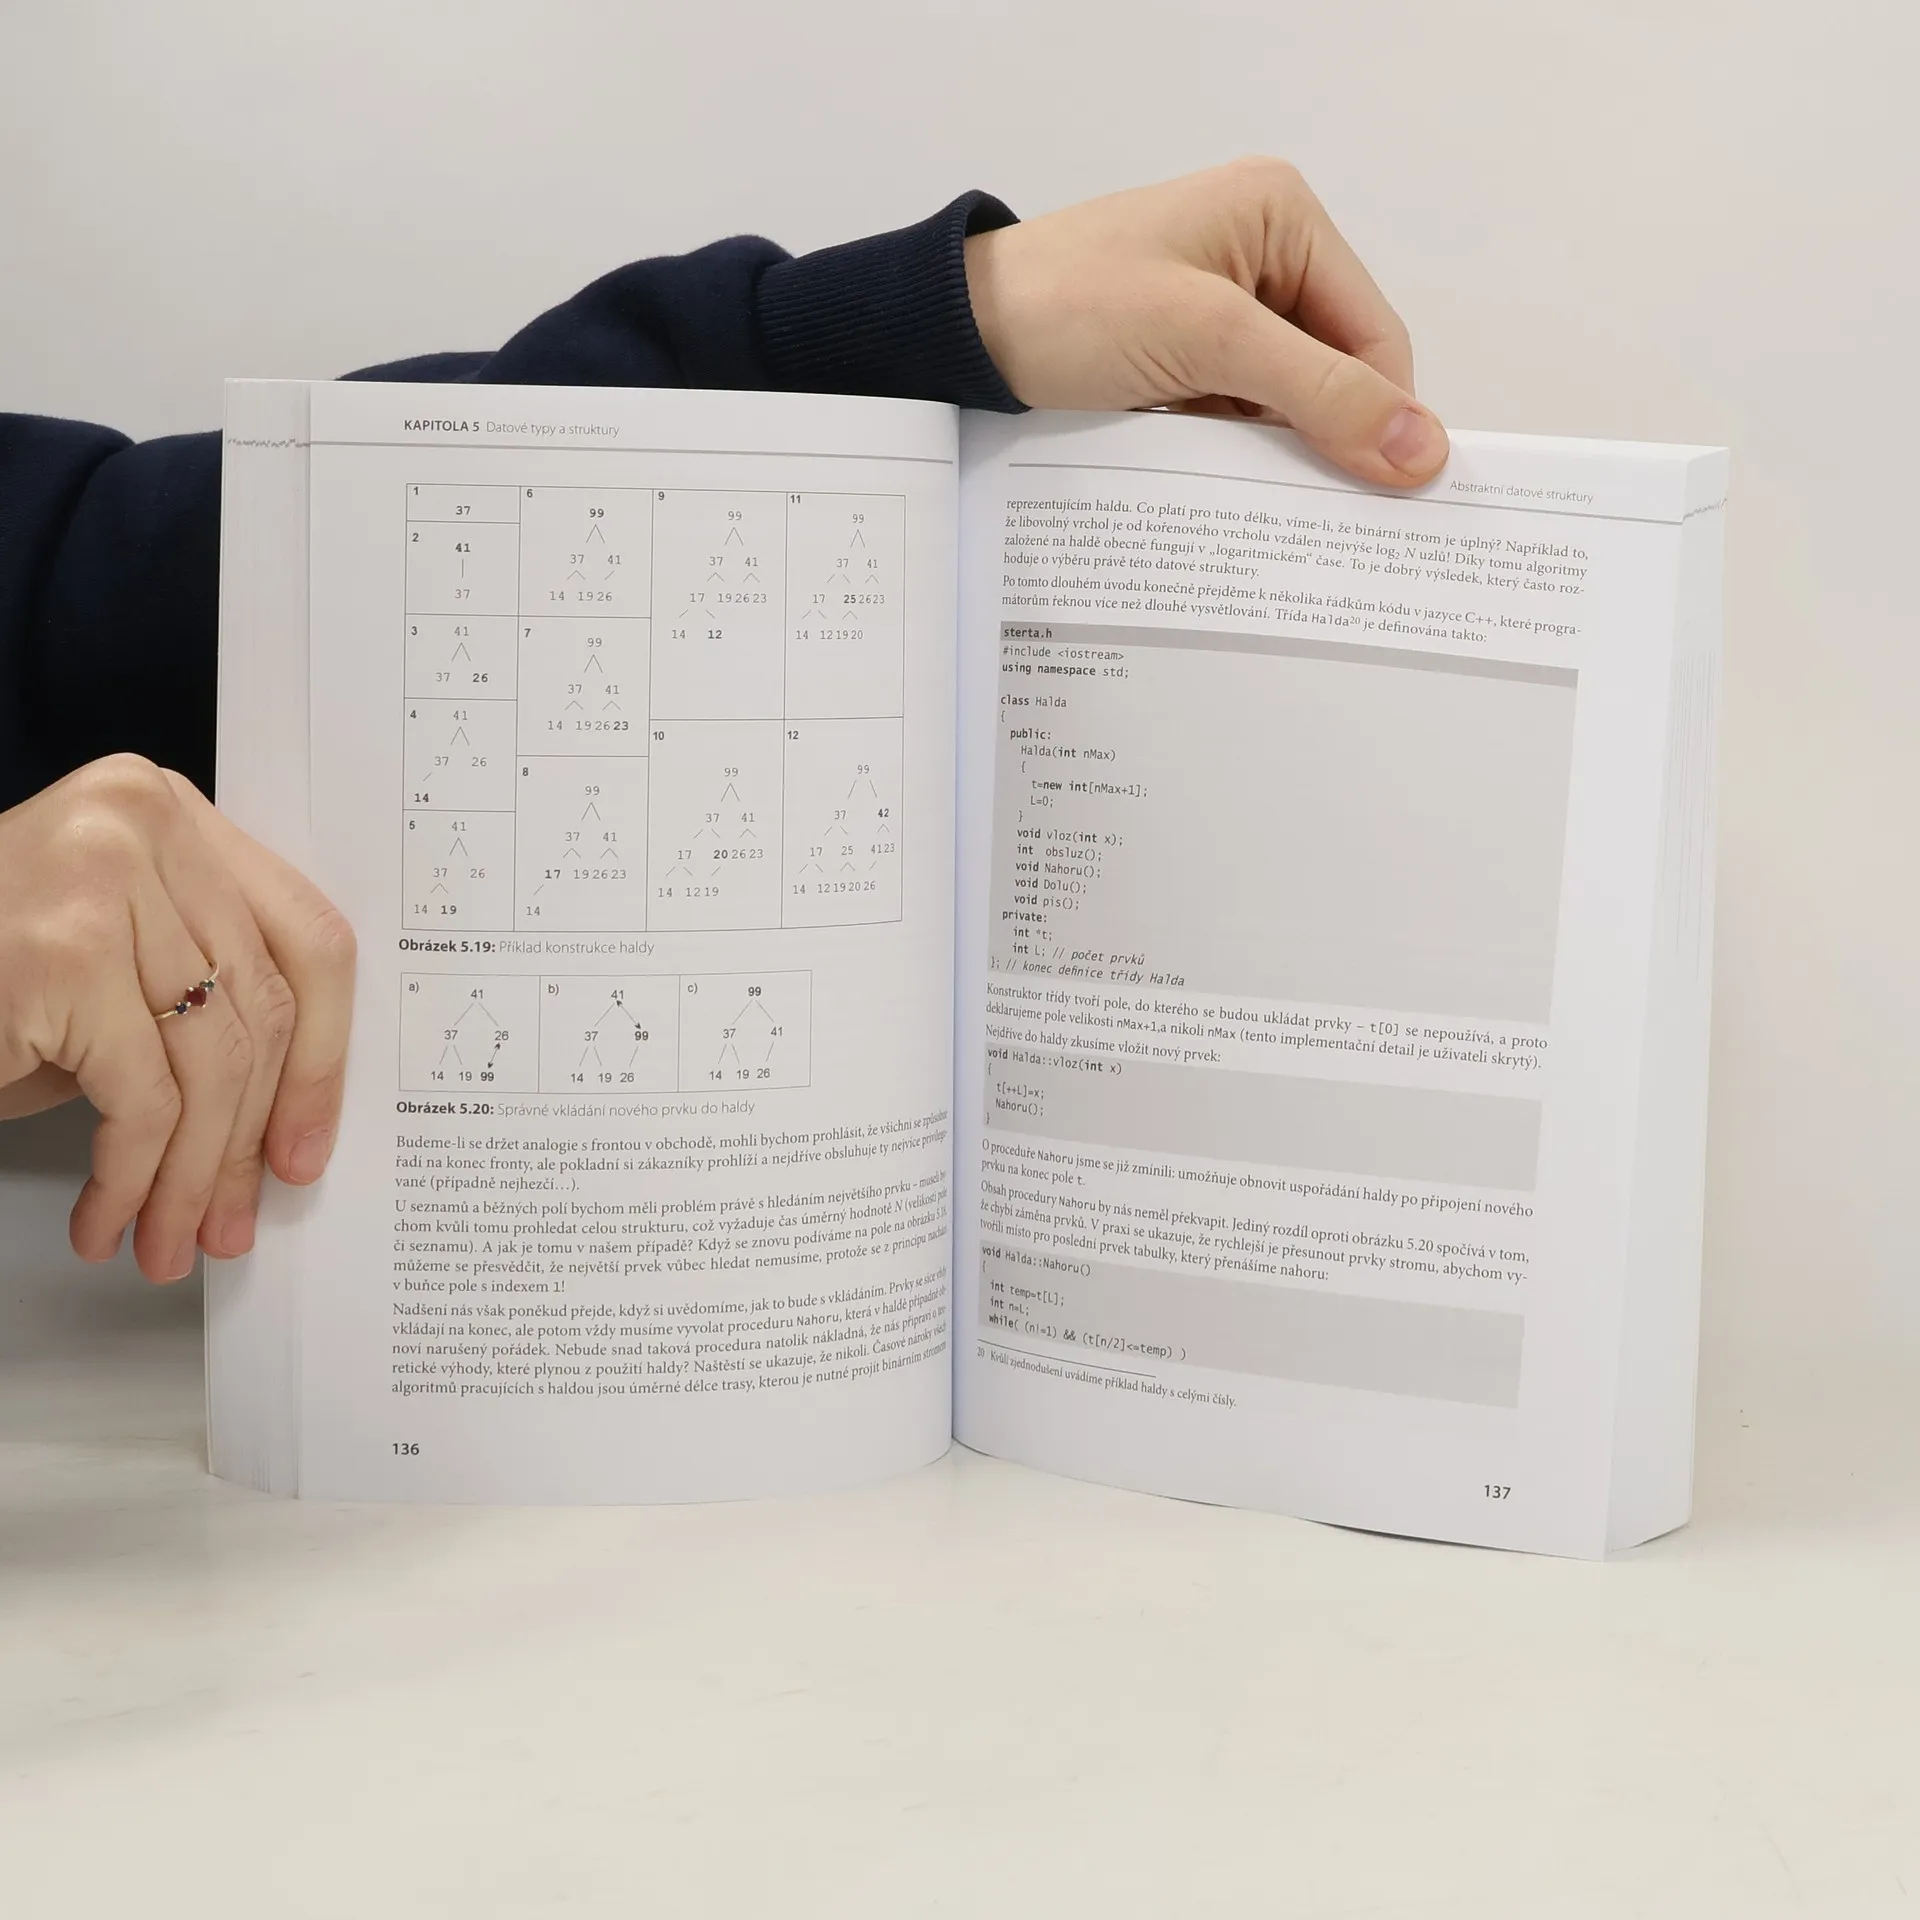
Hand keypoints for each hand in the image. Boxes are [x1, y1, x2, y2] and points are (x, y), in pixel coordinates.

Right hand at [0, 755, 355, 1282]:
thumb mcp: (113, 965)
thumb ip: (203, 999)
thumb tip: (286, 1121)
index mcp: (168, 809)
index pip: (304, 937)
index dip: (323, 1057)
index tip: (306, 1146)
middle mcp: (143, 823)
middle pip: (260, 1007)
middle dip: (248, 1137)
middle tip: (230, 1219)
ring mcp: (105, 878)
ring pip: (210, 1062)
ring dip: (189, 1177)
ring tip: (168, 1240)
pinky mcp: (65, 954)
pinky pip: (141, 1098)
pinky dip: (131, 1179)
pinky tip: (108, 1219)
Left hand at [965, 157, 1447, 487]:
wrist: (959, 338)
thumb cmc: (1070, 308)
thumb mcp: (1209, 343)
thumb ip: (1320, 394)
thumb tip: (1423, 449)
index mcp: (1282, 216)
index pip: (1373, 334)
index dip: (1382, 416)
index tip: (1383, 498)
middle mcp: (1262, 252)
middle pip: (1337, 370)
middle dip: (1327, 436)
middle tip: (1322, 517)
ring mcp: (1222, 307)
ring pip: (1290, 401)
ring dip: (1278, 452)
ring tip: (1261, 503)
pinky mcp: (1185, 354)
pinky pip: (1242, 414)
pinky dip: (1237, 453)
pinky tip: (1221, 487)